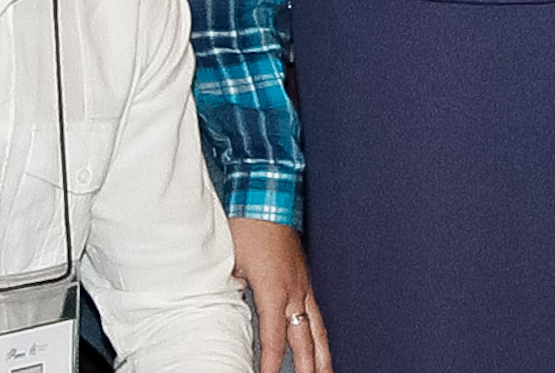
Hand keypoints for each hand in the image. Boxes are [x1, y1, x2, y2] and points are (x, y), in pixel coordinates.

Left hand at [227, 216, 329, 372]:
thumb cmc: (248, 229)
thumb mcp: (232, 264)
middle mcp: (295, 292)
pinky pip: (317, 313)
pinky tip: (320, 344)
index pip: (274, 339)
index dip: (270, 363)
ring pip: (318, 328)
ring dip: (322, 354)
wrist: (268, 199)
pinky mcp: (306, 279)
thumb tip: (233, 306)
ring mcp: (304, 285)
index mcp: (275, 291)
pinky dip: (320, 333)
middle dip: (308, 367)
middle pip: (305, 339)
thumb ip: (234, 291)